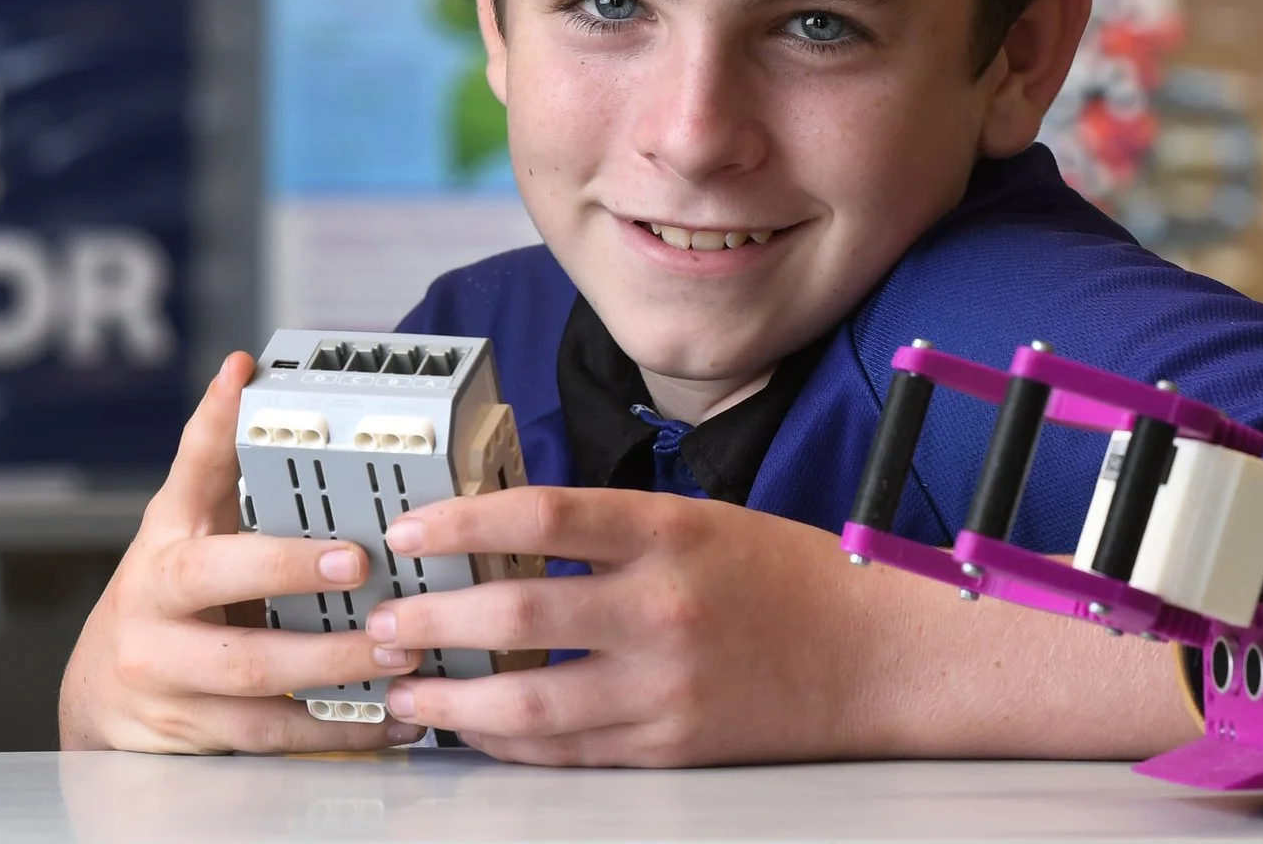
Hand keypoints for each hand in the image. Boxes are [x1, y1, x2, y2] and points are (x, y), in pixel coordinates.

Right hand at [56, 352, 427, 752]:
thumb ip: (222, 459)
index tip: (248, 379)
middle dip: (291, 568)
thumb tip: (246, 369)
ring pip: (253, 671)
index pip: (189, 471)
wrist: (100, 697)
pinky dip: (336, 729)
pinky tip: (392, 717)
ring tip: (402, 649)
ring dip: (336, 662)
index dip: (217, 425)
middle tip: (361, 561)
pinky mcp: (189, 732)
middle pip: (218, 580)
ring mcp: (164, 673)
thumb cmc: (169, 598)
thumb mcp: (187, 526)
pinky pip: (270, 734)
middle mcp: (153, 603)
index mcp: (167, 540)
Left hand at [364, 486, 1195, 766]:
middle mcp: (663, 606)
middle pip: (516, 611)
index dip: (462, 522)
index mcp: (672, 531)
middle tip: (386, 621)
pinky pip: (565, 748)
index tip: (409, 530)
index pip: (544, 514)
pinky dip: (508, 741)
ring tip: (407, 690)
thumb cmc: (789, 578)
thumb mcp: (704, 522)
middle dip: (434, 619)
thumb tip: (505, 540)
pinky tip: (475, 730)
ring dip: (452, 698)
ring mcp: (664, 684)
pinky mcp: (667, 744)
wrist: (876, 655)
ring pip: (526, 700)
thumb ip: (614, 531)